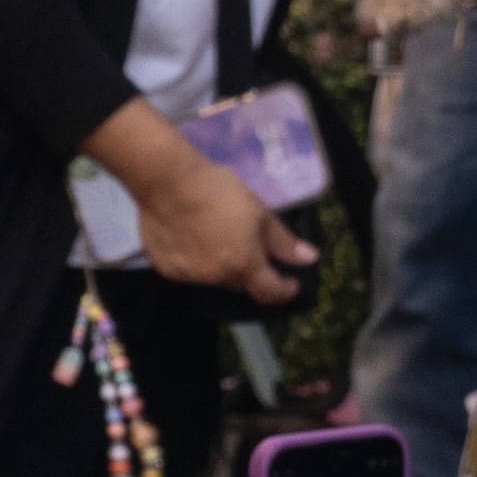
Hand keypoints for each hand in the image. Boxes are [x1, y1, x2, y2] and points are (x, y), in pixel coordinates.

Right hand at [92, 102, 301, 297]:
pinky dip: (195, 261)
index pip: (270, 292)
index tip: (291, 281)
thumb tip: (310, 259)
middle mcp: (217, 279)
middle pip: (241, 283)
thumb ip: (283, 241)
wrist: (168, 184)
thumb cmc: (220, 193)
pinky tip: (190, 238)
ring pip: (213, 277)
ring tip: (214, 237)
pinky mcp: (166, 269)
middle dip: (250, 270)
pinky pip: (189, 271)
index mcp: (244, 266)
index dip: (284, 290)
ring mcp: (189, 277)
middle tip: (248, 244)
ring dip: (220, 265)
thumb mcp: (259, 212)